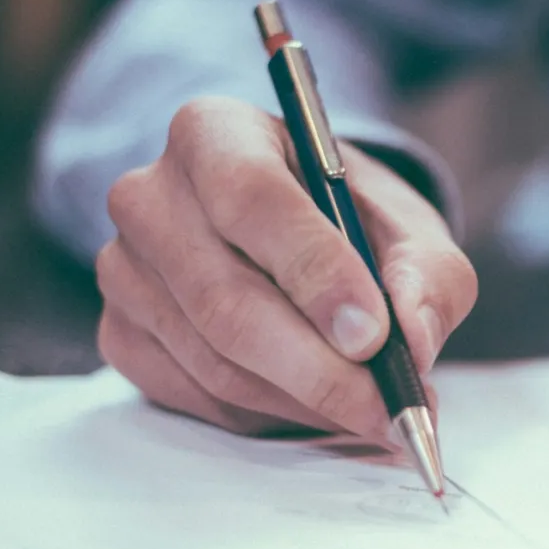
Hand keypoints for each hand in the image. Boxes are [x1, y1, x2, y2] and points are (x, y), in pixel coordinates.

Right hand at [96, 96, 475, 437]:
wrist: (294, 237)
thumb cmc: (349, 221)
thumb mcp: (409, 228)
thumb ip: (427, 275)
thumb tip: (414, 340)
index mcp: (214, 133)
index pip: (251, 198)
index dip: (314, 272)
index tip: (373, 335)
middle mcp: (150, 195)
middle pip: (226, 299)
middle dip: (319, 368)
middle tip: (388, 408)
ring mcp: (124, 270)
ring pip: (215, 361)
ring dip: (304, 401)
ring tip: (371, 412)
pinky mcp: (121, 334)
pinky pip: (197, 396)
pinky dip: (269, 416)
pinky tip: (316, 406)